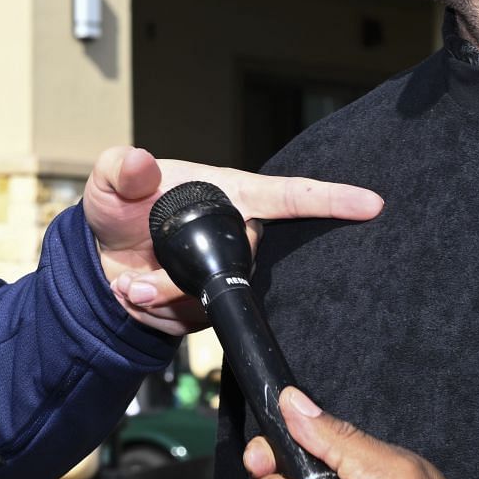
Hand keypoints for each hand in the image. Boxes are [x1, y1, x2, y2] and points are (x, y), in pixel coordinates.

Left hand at [83, 146, 381, 332]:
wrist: (106, 266)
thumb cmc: (121, 210)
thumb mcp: (110, 184)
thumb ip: (120, 171)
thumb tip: (137, 161)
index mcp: (231, 194)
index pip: (290, 196)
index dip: (332, 200)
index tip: (373, 204)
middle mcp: (239, 233)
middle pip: (244, 257)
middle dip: (188, 273)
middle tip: (139, 277)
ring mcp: (230, 271)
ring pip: (219, 294)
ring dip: (167, 296)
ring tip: (132, 285)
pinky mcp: (218, 304)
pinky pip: (199, 317)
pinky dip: (160, 310)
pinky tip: (135, 293)